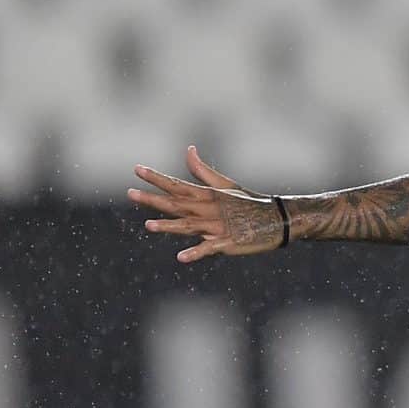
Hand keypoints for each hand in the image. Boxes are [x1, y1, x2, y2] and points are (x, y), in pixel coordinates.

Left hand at [128, 146, 284, 261]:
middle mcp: (209, 209)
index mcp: (208, 195)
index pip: (177, 185)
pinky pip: (209, 249)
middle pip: (176, 204)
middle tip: (130, 193)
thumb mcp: (226, 185)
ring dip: (169, 226)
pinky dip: (196, 252)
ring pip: (188, 226)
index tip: (137, 169)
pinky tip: (181, 258)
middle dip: (153, 199)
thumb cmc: (250, 203)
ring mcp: (218, 227)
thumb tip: (189, 149)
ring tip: (148, 225)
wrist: (277, 220)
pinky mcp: (228, 243)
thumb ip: (203, 171)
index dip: (157, 178)